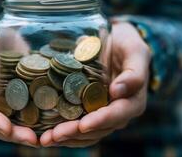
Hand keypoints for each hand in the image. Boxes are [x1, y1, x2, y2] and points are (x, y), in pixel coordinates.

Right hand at [0, 22, 38, 147]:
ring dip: (27, 133)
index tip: (7, 128)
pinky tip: (52, 126)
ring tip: (44, 139)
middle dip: (14, 134)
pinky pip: (27, 112)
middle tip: (32, 140)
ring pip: (13, 123)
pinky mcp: (18, 99)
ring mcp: (2, 104)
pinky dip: (38, 120)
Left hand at [40, 21, 150, 146]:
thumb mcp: (135, 51)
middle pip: (98, 129)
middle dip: (75, 133)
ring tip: (45, 139)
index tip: (82, 125)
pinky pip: (78, 128)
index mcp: (133, 101)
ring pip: (86, 134)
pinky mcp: (89, 112)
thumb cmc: (127, 44)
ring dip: (66, 138)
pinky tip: (45, 133)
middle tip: (53, 136)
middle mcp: (119, 113)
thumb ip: (134, 71)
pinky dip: (63, 132)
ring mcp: (103, 115)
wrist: (116, 42)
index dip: (100, 121)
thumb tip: (117, 91)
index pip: (117, 115)